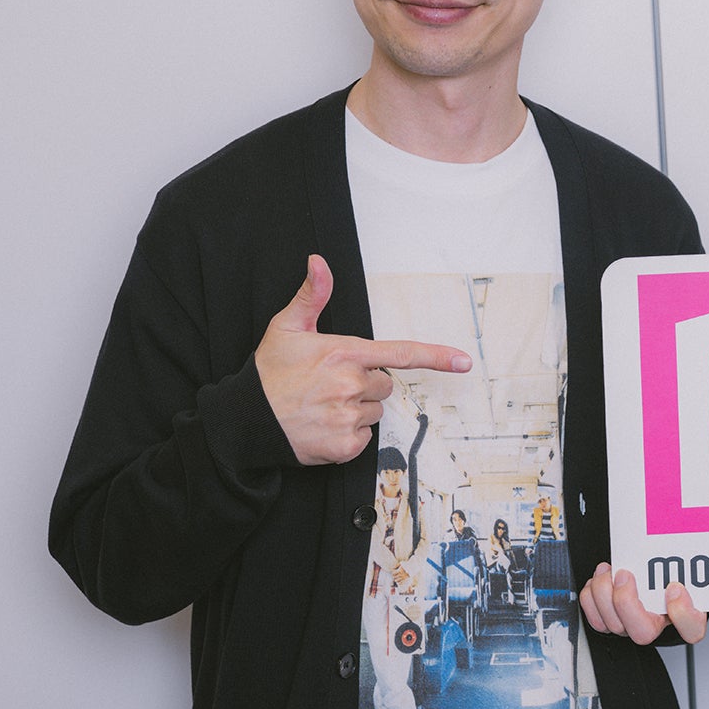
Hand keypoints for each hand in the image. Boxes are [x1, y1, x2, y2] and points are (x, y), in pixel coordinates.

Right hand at [255, 255, 471, 464]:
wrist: (244, 421)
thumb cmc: (269, 373)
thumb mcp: (286, 327)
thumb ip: (312, 295)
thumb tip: (318, 262)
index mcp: (344, 354)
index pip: (400, 353)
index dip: (436, 356)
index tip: (464, 361)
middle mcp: (350, 385)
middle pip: (385, 384)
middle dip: (366, 384)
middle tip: (332, 384)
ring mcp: (348, 417)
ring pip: (375, 410)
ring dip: (357, 409)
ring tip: (324, 405)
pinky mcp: (344, 446)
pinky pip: (364, 438)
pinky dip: (349, 435)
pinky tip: (324, 425)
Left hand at [579, 563, 706, 644]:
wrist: (648, 573)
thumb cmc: (665, 570)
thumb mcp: (681, 562)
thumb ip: (684, 557)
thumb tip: (688, 532)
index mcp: (682, 613)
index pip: (692, 629)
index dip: (683, 613)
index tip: (675, 587)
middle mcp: (655, 624)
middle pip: (642, 632)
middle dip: (626, 601)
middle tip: (625, 574)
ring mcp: (631, 626)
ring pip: (613, 625)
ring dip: (604, 594)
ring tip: (608, 570)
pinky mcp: (610, 622)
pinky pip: (595, 619)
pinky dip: (592, 596)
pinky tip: (600, 579)